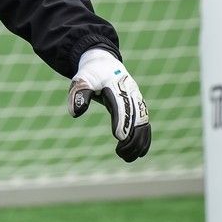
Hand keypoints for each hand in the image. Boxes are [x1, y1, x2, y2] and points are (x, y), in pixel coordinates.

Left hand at [70, 47, 151, 161]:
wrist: (105, 64)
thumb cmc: (91, 74)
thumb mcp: (81, 80)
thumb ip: (79, 94)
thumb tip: (76, 113)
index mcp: (117, 87)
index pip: (122, 106)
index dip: (122, 122)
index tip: (120, 138)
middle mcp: (131, 94)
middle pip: (136, 117)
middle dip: (131, 137)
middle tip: (120, 154)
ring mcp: (137, 100)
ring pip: (143, 123)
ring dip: (139, 142)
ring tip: (128, 158)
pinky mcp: (139, 106)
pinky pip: (145, 124)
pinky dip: (144, 138)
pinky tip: (139, 153)